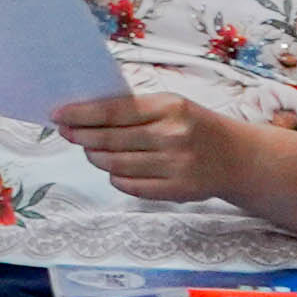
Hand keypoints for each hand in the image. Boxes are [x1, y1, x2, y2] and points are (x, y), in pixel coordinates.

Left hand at [43, 87, 252, 206]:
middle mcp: (172, 136)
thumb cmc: (194, 126)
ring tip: (90, 149)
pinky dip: (115, 177)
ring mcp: (175, 165)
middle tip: (67, 132)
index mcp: (170, 107)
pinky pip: (129, 185)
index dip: (80, 114)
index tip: (58, 115)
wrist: (238, 157)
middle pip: (109, 139)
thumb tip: (84, 113)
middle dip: (81, 136)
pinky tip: (114, 168)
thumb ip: (133, 108)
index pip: (112, 111)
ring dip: (95, 157)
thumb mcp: (171, 105)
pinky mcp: (176, 190)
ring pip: (115, 164)